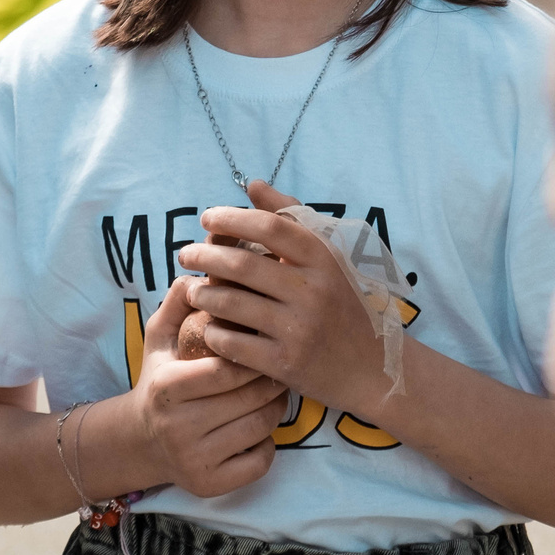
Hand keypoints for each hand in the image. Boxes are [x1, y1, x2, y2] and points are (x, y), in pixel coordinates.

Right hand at [129, 279, 287, 497]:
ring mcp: (194, 460)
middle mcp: (178, 428)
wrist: (139, 442)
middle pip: (248, 399)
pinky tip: (258, 427)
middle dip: (269, 380)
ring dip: (275, 408)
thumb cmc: (159, 381)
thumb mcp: (158, 340)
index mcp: (167, 388)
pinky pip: (260, 461)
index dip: (251, 357)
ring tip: (273, 392)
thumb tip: (195, 274)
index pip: (225, 370)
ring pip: (260, 428)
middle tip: (278, 366)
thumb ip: (176, 304)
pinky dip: (267, 444)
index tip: (263, 344)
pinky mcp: (210, 485)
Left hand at [181, 183, 395, 414]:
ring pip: (232, 305)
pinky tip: (209, 328)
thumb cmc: (342, 305)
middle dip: (204, 256)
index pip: (270, 227)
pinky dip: (215, 334)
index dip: (232, 218)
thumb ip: (291, 217)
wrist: (370, 368)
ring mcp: (300, 329)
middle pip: (243, 265)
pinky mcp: (286, 364)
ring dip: (202, 295)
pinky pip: (234, 344)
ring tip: (192, 290)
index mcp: (324, 260)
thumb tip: (253, 185)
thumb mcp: (327, 257)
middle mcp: (313, 291)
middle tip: (184, 254)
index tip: (207, 218)